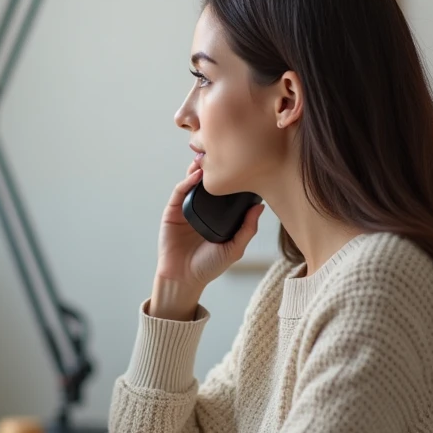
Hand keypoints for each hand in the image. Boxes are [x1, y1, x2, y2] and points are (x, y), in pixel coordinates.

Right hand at [153, 156, 263, 301]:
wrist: (184, 279)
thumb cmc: (209, 267)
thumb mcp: (234, 248)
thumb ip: (247, 229)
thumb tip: (260, 207)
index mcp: (218, 217)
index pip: (226, 193)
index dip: (232, 179)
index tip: (243, 165)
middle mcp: (203, 210)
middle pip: (209, 184)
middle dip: (213, 168)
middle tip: (223, 153)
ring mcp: (187, 209)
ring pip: (192, 183)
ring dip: (199, 169)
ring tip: (208, 158)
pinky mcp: (172, 212)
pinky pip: (179, 192)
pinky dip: (187, 182)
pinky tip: (196, 175)